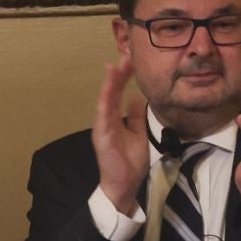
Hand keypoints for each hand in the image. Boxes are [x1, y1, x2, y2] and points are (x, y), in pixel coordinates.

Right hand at [92, 58, 150, 215]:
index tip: (131, 60)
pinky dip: (104, 101)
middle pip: (110, 92)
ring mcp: (102, 127)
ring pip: (105, 100)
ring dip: (109, 83)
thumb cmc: (129, 162)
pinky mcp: (101, 136)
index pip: (118, 93)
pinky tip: (108, 89)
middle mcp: (106, 120)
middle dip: (117, 74)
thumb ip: (136, 116)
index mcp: (114, 119)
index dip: (123, 77)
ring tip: (115, 67)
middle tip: (125, 55)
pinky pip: (103, 115)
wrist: (123, 185)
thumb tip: (137, 98)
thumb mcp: (139, 133)